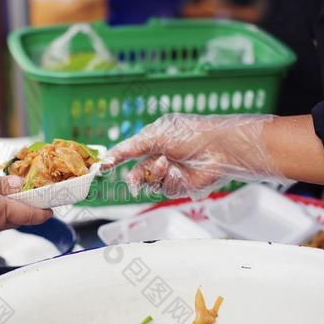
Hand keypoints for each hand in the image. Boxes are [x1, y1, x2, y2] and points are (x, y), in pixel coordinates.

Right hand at [108, 113, 286, 198]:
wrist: (219, 148)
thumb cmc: (191, 134)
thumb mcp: (155, 136)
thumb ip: (130, 147)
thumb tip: (109, 155)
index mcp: (154, 143)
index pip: (129, 154)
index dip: (116, 160)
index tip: (104, 166)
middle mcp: (161, 159)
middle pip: (137, 175)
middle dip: (135, 177)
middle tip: (133, 180)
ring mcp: (172, 174)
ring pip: (151, 184)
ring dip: (156, 175)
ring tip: (167, 164)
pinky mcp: (182, 187)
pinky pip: (166, 189)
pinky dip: (170, 181)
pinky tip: (180, 172)